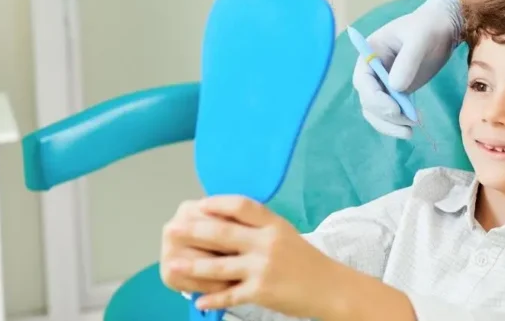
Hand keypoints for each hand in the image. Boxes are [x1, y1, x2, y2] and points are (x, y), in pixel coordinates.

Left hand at [161, 196, 341, 317]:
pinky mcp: (262, 291)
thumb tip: (224, 219)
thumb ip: (259, 227)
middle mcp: (267, 242)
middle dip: (194, 231)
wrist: (331, 287)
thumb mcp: (286, 234)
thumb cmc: (306, 261)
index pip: (241, 205)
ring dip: (193, 267)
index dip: (217, 203)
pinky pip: (229, 295)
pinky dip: (212, 299)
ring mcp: (264, 267)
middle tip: (173, 230)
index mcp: (274, 225)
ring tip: (173, 266)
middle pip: (223, 232)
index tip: (199, 205)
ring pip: (220, 266)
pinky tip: (198, 300)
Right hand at [352, 0, 462, 138]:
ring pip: (377, 111)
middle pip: (368, 100)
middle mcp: (372, 71)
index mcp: (370, 54)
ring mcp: (384, 83)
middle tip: (408, 124)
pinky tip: (413, 126)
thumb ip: (408, 60)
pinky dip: (398, 122)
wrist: (442, 28)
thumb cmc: (428, 27)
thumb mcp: (419, 38)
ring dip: (390, 124)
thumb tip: (395, 87)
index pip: (362, 81)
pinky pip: (391, 112)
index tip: (394, 109)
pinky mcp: (397, 92)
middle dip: (385, 115)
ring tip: (410, 131)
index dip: (374, 98)